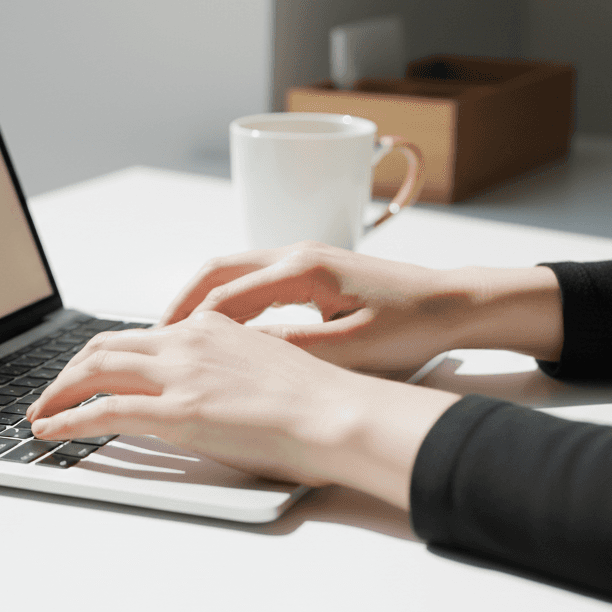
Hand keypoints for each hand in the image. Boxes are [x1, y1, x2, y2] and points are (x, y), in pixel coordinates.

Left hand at [27, 311, 457, 508]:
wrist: (340, 414)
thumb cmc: (318, 401)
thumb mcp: (265, 366)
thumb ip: (227, 369)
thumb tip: (209, 389)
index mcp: (210, 328)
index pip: (140, 334)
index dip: (104, 353)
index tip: (87, 370)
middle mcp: (188, 341)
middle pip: (107, 345)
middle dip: (70, 369)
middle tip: (52, 391)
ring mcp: (180, 374)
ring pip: (96, 370)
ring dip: (59, 391)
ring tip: (40, 412)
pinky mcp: (177, 411)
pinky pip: (104, 411)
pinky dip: (67, 419)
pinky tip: (50, 430)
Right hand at [158, 241, 562, 373]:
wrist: (457, 303)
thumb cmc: (413, 326)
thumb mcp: (351, 349)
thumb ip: (293, 351)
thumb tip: (239, 357)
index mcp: (304, 270)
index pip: (226, 297)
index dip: (189, 326)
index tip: (162, 351)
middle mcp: (298, 254)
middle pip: (218, 271)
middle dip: (181, 303)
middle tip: (153, 339)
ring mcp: (305, 257)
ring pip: (233, 271)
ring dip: (201, 300)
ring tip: (176, 336)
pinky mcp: (314, 269)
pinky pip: (255, 279)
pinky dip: (227, 300)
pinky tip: (220, 330)